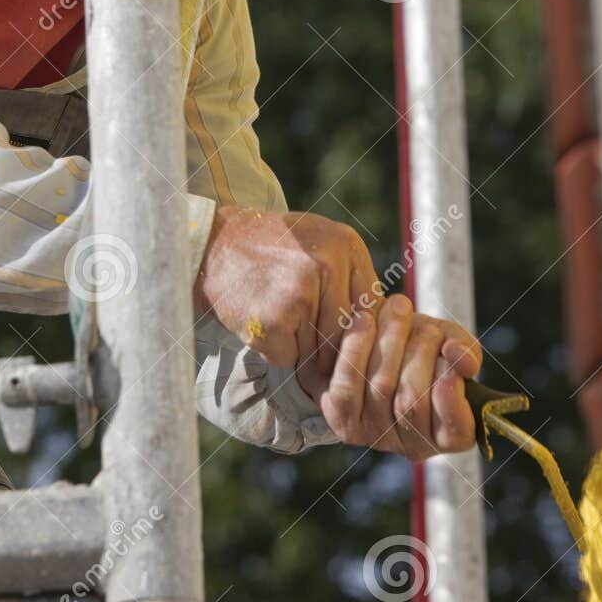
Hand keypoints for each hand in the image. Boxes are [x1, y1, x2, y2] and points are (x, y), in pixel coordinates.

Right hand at [193, 206, 380, 378]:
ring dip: (302, 350)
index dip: (361, 335)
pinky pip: (289, 357)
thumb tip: (387, 333)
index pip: (372, 310)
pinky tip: (262, 326)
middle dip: (331, 350)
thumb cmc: (272, 249)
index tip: (348, 348)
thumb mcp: (320, 243)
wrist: (214, 244)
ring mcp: (300, 293)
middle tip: (313, 349)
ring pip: (320, 350)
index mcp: (346, 245)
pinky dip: (275, 352)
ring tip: (280, 323)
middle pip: (348, 334)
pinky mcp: (274, 320)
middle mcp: (328, 266)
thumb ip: (352, 277)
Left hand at [295, 294, 481, 459]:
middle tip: (425, 326)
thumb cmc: (418, 346)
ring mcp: (375, 436)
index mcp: (448, 435)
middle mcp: (413, 445)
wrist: (373, 343)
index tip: (449, 354)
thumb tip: (462, 358)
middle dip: (420, 353)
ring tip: (399, 310)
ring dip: (391, 341)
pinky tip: (365, 320)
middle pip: (413, 401)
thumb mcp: (448, 344)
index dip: (451, 394)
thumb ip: (465, 349)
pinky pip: (347, 385)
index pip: (456, 430)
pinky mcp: (343, 420)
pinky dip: (356, 349)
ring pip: (382, 388)